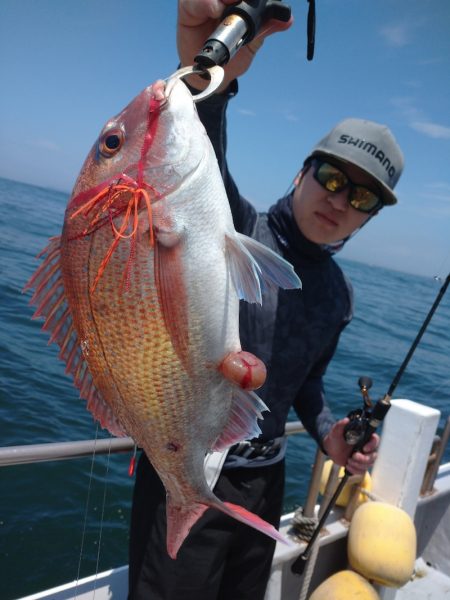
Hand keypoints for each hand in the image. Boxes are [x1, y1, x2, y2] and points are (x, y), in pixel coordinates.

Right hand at [177, 0, 292, 90]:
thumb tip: (288, 20)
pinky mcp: (188, 7)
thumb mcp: (252, 42)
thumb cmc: (231, 56)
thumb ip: (266, 28)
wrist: (211, 76)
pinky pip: (193, 1)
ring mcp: (204, 1)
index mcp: (236, 2)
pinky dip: (205, 3)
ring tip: (228, 4)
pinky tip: (215, 10)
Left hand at [322, 418, 378, 475]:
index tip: (364, 448)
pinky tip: (348, 466)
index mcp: (363, 437)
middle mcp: (366, 447)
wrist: (331, 448)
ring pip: (369, 464)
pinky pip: (363, 471)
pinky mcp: (360, 465)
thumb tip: (345, 420)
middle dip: (364, 458)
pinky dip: (356, 470)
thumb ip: (340, 425)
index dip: (372, 445)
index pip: (375, 440)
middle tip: (352, 456)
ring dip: (359, 465)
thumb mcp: (336, 431)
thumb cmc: (335, 438)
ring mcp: (364, 457)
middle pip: (373, 455)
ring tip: (348, 461)